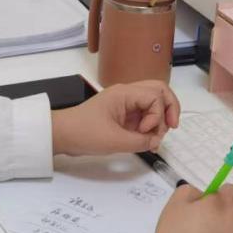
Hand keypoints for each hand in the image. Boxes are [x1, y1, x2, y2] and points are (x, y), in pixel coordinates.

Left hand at [50, 81, 180, 155]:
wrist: (62, 135)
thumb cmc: (84, 133)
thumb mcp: (114, 140)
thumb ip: (140, 142)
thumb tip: (156, 142)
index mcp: (124, 93)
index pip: (156, 96)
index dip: (157, 115)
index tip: (144, 131)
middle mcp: (127, 94)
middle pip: (159, 91)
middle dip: (169, 109)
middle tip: (171, 127)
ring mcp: (125, 104)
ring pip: (153, 103)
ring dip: (159, 119)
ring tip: (154, 139)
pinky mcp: (123, 115)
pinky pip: (144, 115)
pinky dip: (150, 126)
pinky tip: (148, 141)